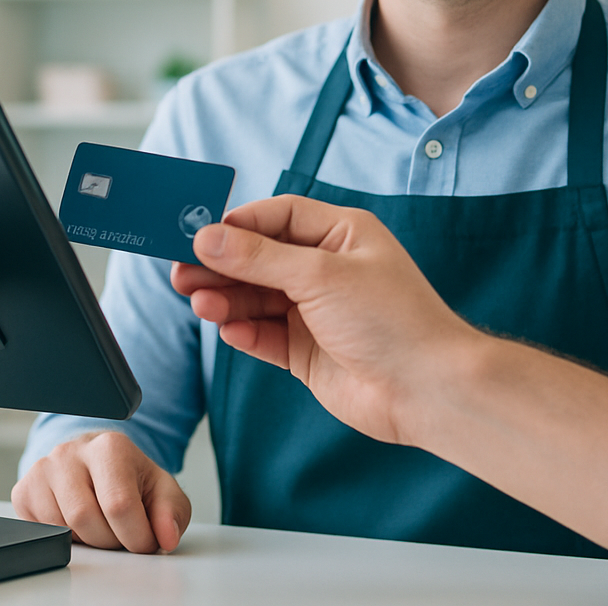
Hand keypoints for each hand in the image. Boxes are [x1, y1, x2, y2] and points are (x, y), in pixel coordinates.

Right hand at [11, 431, 190, 552]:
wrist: (98, 464)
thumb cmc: (130, 478)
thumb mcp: (162, 491)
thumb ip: (172, 512)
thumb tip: (166, 536)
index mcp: (110, 447)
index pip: (119, 505)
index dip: (136, 536)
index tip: (144, 540)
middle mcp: (71, 451)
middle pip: (86, 518)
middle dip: (110, 540)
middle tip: (121, 533)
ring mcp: (43, 468)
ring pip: (61, 527)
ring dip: (87, 541)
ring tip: (100, 524)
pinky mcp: (24, 489)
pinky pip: (41, 530)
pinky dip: (63, 536)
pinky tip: (77, 521)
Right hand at [173, 194, 473, 445]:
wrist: (426, 390)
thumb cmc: (394, 321)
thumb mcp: (320, 276)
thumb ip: (259, 258)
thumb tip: (209, 238)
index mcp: (341, 235)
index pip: (278, 217)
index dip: (237, 225)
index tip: (198, 234)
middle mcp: (327, 270)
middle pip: (259, 259)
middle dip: (221, 265)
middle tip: (181, 272)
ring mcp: (316, 312)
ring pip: (256, 298)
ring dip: (226, 299)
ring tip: (199, 302)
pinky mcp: (307, 352)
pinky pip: (264, 335)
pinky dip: (244, 332)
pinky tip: (228, 329)